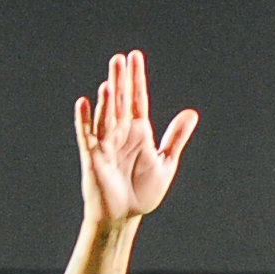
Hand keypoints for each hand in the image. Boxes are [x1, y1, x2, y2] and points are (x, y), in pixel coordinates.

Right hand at [72, 49, 198, 226]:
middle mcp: (122, 134)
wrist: (124, 217)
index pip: (137, 99)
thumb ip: (176, 137)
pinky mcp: (94, 158)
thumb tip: (191, 113)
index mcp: (139, 132)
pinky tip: (83, 103)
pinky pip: (88, 136)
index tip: (135, 56)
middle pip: (120, 102)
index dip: (137, 78)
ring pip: (107, 116)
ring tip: (109, 81)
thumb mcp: (165, 163)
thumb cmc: (142, 192)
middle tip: (119, 58)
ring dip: (107, 100)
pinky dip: (84, 120)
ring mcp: (107, 144)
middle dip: (120, 81)